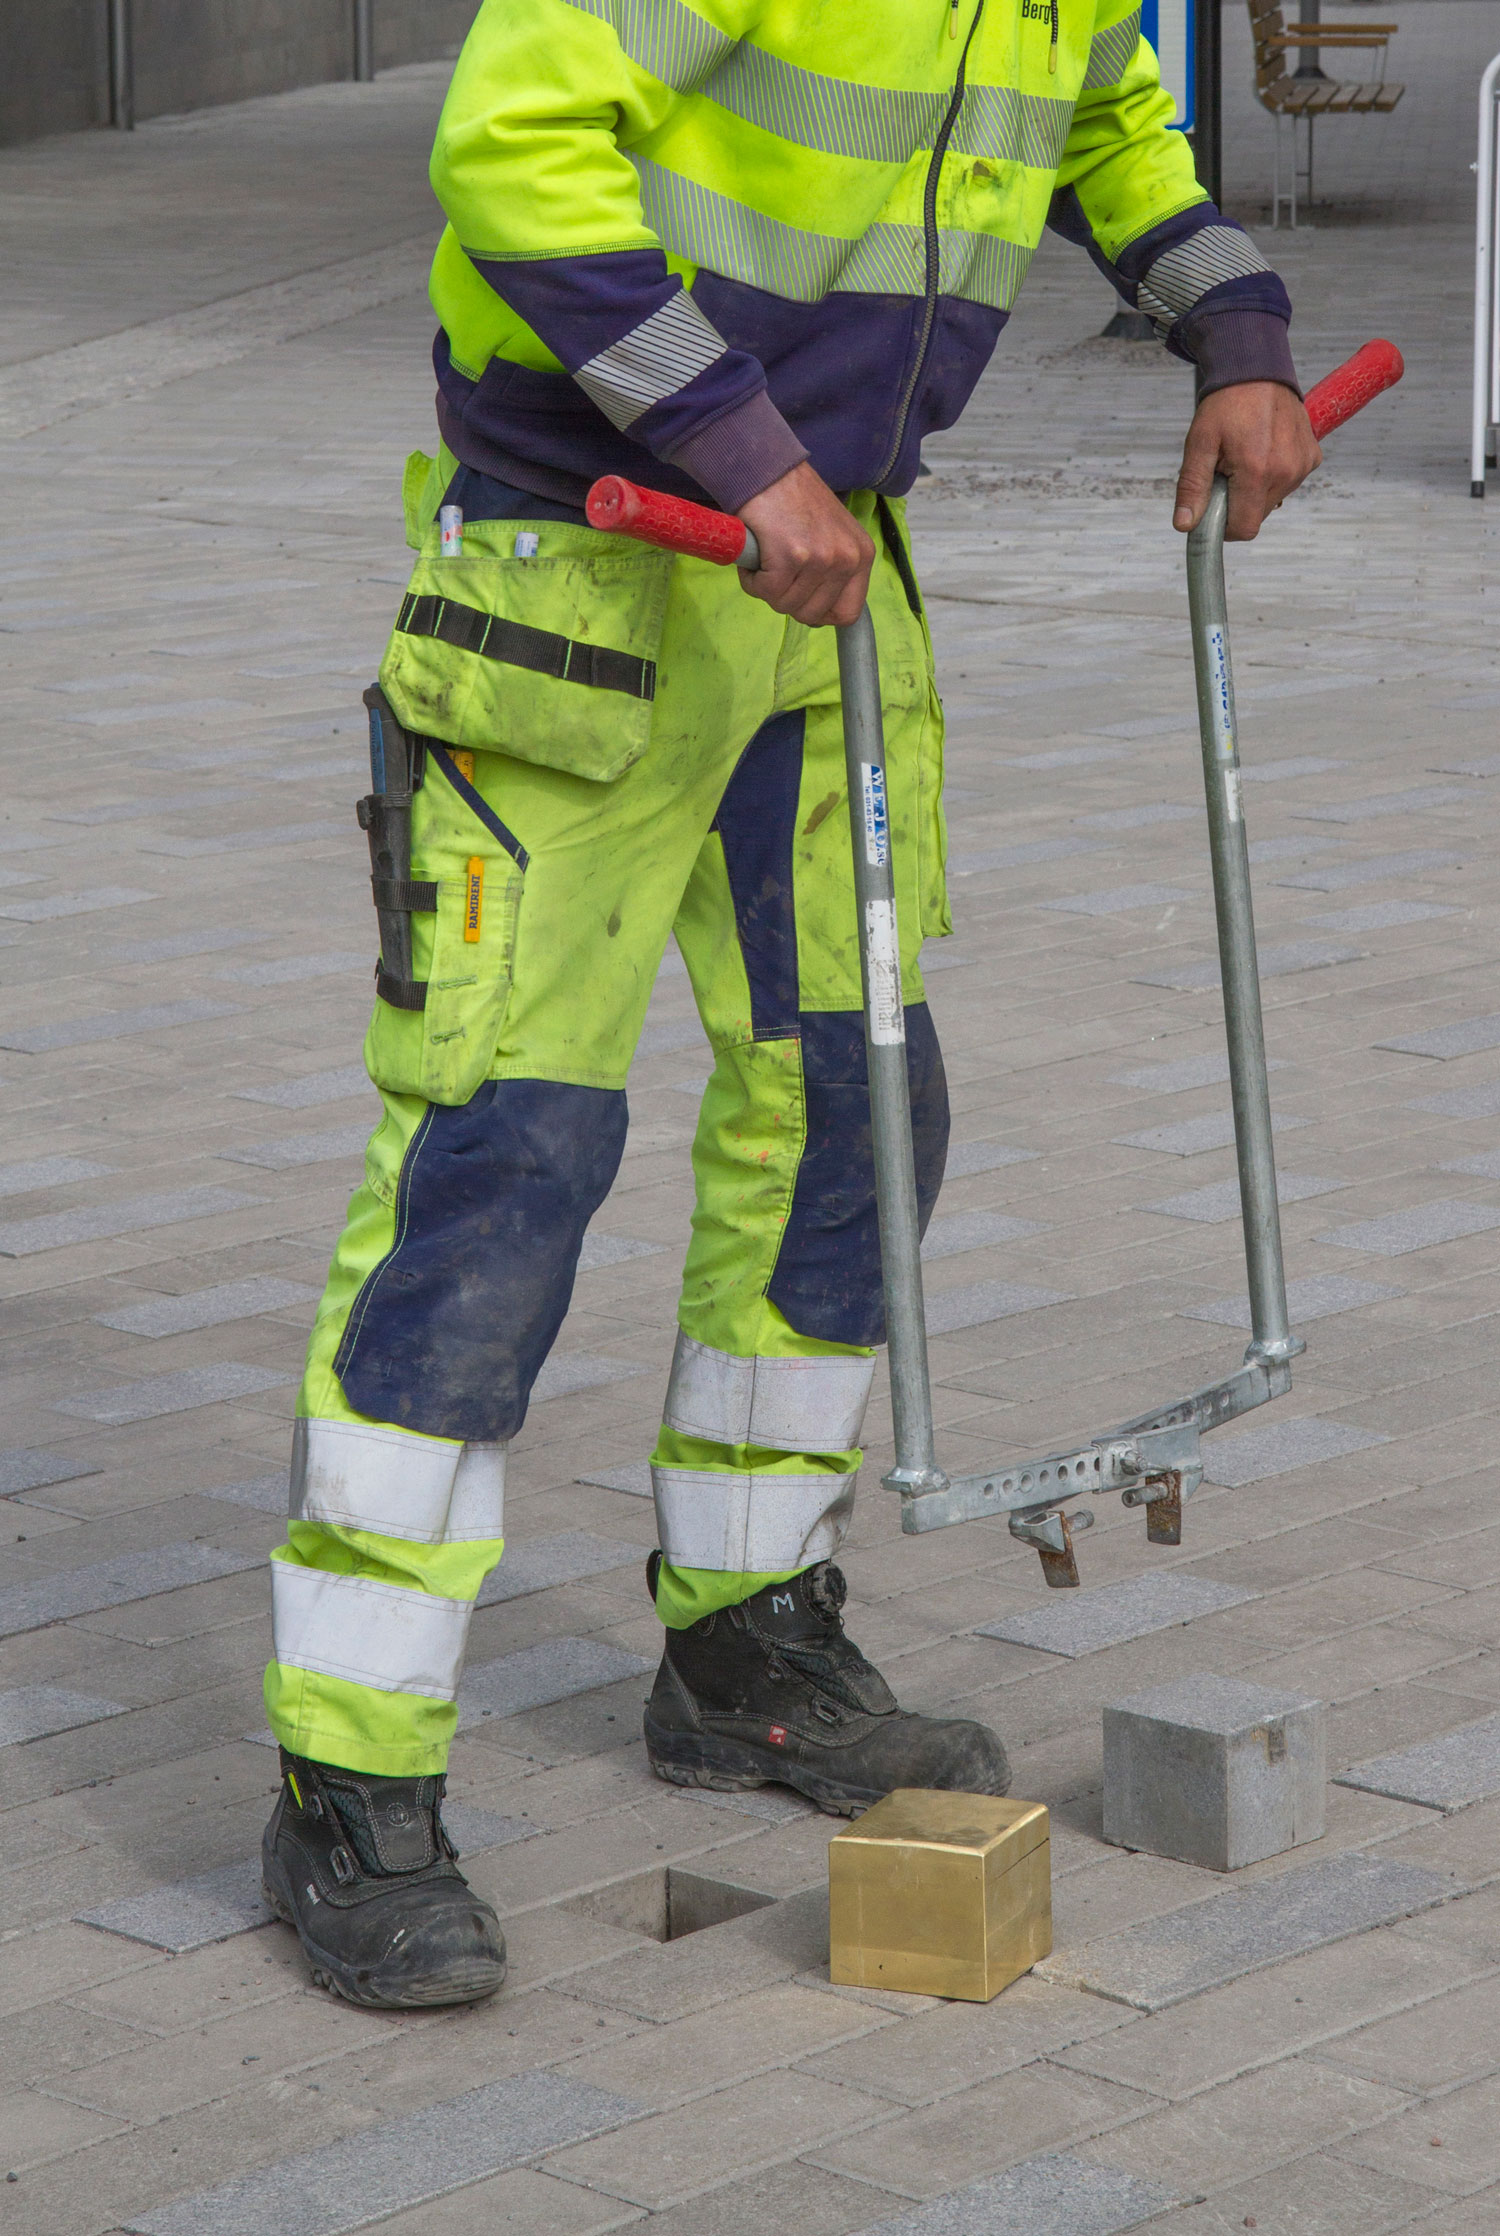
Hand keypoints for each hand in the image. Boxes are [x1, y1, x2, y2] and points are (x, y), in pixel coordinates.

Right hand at [738, 461, 874, 626]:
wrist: (768, 470)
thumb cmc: (794, 502)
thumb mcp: (833, 535)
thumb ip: (835, 571)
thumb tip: (821, 615)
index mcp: (862, 555)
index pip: (848, 612)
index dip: (821, 614)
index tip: (802, 602)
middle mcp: (848, 558)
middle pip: (812, 614)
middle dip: (787, 600)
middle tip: (777, 572)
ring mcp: (821, 559)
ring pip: (785, 605)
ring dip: (767, 588)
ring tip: (766, 557)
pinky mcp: (792, 557)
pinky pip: (765, 591)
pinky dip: (752, 579)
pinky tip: (755, 556)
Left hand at [1173, 381, 1321, 541]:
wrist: (1257, 369)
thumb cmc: (1226, 404)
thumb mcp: (1199, 444)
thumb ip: (1192, 487)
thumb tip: (1186, 525)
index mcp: (1257, 471)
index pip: (1243, 529)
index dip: (1224, 526)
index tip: (1214, 507)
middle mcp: (1286, 472)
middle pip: (1256, 516)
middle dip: (1237, 503)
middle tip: (1227, 471)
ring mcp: (1302, 465)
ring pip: (1271, 501)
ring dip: (1254, 490)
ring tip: (1246, 456)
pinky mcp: (1312, 457)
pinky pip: (1288, 483)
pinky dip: (1273, 476)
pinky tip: (1264, 450)